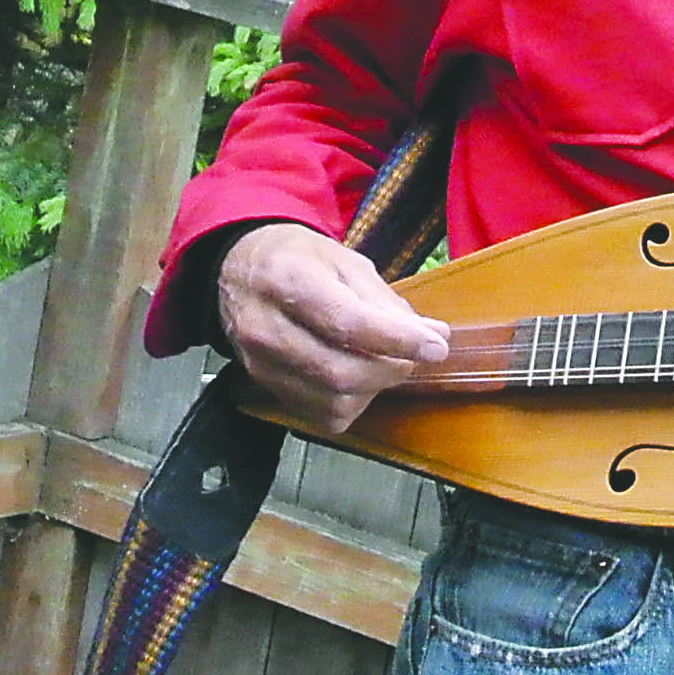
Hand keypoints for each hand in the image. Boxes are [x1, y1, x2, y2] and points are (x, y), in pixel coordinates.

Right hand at [217, 221, 450, 430]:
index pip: (347, 323)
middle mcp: (265, 327)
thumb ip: (386, 301)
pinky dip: (352, 402)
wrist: (239, 270)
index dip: (398, 340)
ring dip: (374, 388)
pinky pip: (320, 414)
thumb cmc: (296, 260)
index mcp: (288, 280)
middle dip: (391, 370)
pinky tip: (357, 377)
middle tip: (412, 356)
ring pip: (332, 400)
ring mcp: (260, 362)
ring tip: (384, 362)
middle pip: (340, 371)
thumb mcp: (344, 261)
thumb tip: (432, 336)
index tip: (435, 347)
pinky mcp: (264, 386)